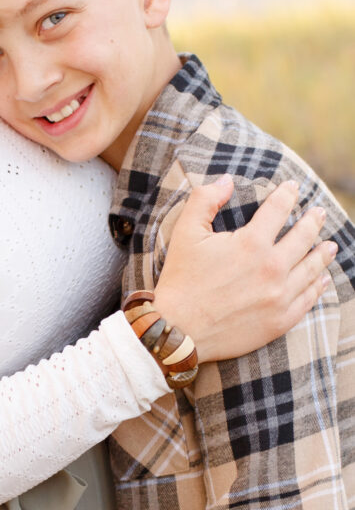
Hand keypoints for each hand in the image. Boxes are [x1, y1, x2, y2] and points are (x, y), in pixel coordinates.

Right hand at [153, 177, 334, 364]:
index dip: (287, 195)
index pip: (278, 210)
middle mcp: (272, 268)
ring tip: (330, 245)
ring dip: (322, 253)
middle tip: (319, 212)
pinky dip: (318, 287)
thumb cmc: (180, 278)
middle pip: (303, 238)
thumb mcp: (185, 231)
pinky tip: (322, 279)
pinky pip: (307, 300)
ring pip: (311, 269)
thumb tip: (226, 181)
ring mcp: (279, 297)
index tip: (293, 186)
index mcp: (251, 243)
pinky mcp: (279, 321)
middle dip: (312, 221)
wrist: (179, 329)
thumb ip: (205, 199)